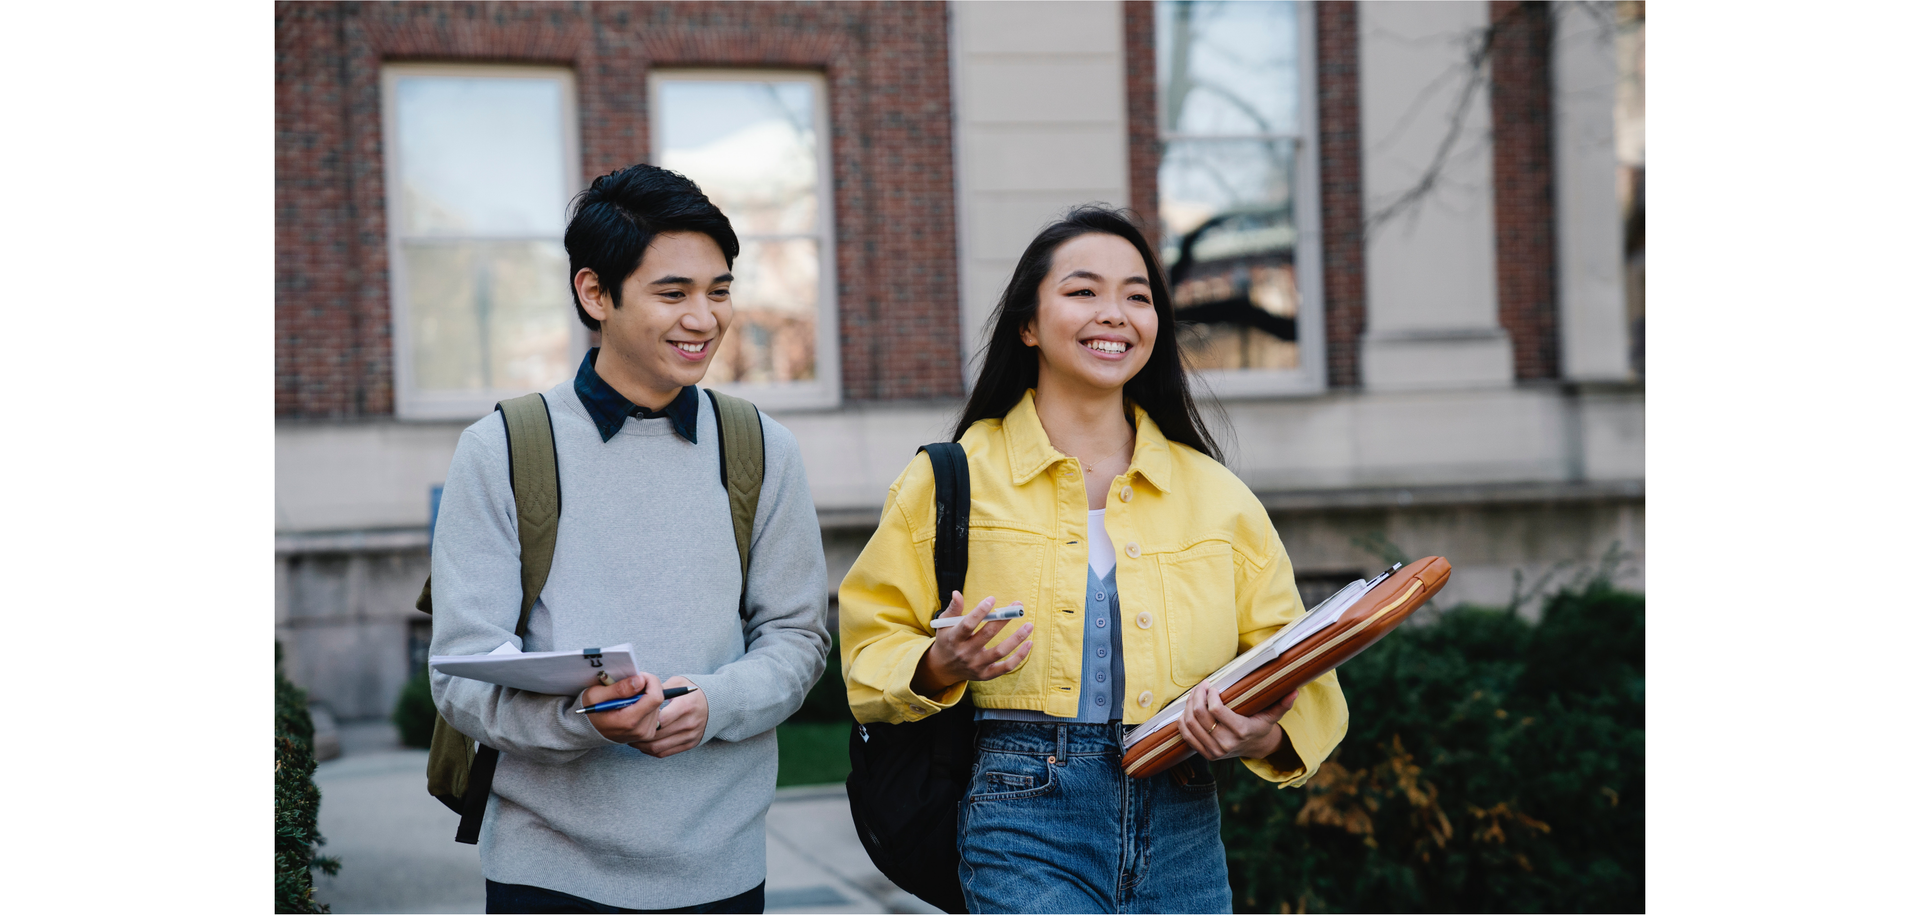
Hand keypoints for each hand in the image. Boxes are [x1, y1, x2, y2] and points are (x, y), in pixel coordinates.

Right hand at [582, 672, 664, 743]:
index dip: (650, 681)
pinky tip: (632, 705)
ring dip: (646, 695)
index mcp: (629, 721)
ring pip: (658, 704)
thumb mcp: (596, 695)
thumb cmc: (590, 712)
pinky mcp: (648, 733)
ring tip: (627, 697)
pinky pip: (655, 711)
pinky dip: (646, 703)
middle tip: (629, 684)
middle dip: (646, 687)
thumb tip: (640, 681)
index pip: (655, 697)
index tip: (638, 676)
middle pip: (657, 699)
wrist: (587, 732)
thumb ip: (619, 688)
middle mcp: (641, 730)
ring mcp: (646, 734)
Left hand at [628, 675, 707, 758]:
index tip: (633, 716)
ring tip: (632, 737)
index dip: (643, 719)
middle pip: (656, 735)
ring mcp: (690, 736)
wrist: (720, 704)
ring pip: (657, 747)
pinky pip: (664, 753)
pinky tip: (643, 743)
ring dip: (641, 745)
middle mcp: (689, 724)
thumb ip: (659, 689)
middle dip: (638, 733)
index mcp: (685, 706)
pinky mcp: (690, 744)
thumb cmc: (694, 691)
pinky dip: (650, 750)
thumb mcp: (679, 683)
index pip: (659, 719)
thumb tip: (637, 694)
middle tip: (626, 729)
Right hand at [911, 592, 1034, 694]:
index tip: (992, 599)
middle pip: (987, 635)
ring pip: (1000, 652)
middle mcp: (965, 653)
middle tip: (1018, 607)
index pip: (967, 625)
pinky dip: (1019, 657)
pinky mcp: (986, 675)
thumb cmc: (947, 640)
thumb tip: (957, 593)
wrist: (943, 669)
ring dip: (1016, 638)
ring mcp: (976, 665)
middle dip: (1004, 619)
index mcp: (953, 639)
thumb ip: (953, 609)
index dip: (980, 611)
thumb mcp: (944, 624)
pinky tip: (1029, 644)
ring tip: (1029, 625)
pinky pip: (1006, 667)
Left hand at [1177, 682, 1296, 760]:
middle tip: (1201, 686)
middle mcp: (1226, 744)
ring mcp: (1214, 751)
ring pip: (1190, 723)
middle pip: (1200, 715)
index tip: (1211, 686)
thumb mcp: (1272, 716)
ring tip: (1195, 695)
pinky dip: (1183, 720)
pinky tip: (1188, 709)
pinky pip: (1186, 735)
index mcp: (1241, 732)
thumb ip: (1282, 704)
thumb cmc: (1260, 726)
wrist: (1254, 748)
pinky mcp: (1204, 754)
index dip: (1209, 695)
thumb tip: (1295, 691)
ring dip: (1188, 705)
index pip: (1216, 710)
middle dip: (1196, 696)